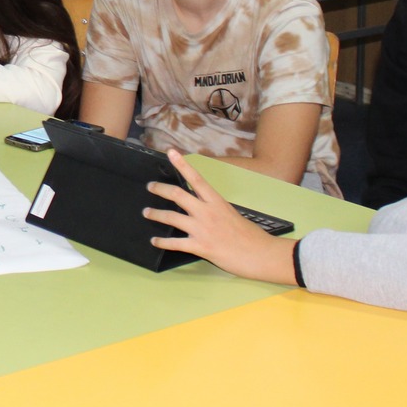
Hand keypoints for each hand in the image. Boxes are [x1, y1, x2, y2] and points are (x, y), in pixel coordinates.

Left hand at [143, 150, 298, 284]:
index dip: (182, 164)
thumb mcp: (232, 214)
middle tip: (150, 186)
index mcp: (217, 202)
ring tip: (147, 213)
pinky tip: (155, 241)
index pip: (196, 178)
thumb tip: (203, 209)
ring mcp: (202, 229)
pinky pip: (175, 243)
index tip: (171, 152)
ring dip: (156, 214)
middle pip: (178, 195)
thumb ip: (215, 210)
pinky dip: (162, 242)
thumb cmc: (251, 236)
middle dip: (160, 189)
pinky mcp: (200, 246)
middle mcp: (207, 212)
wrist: (260, 254)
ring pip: (172, 217)